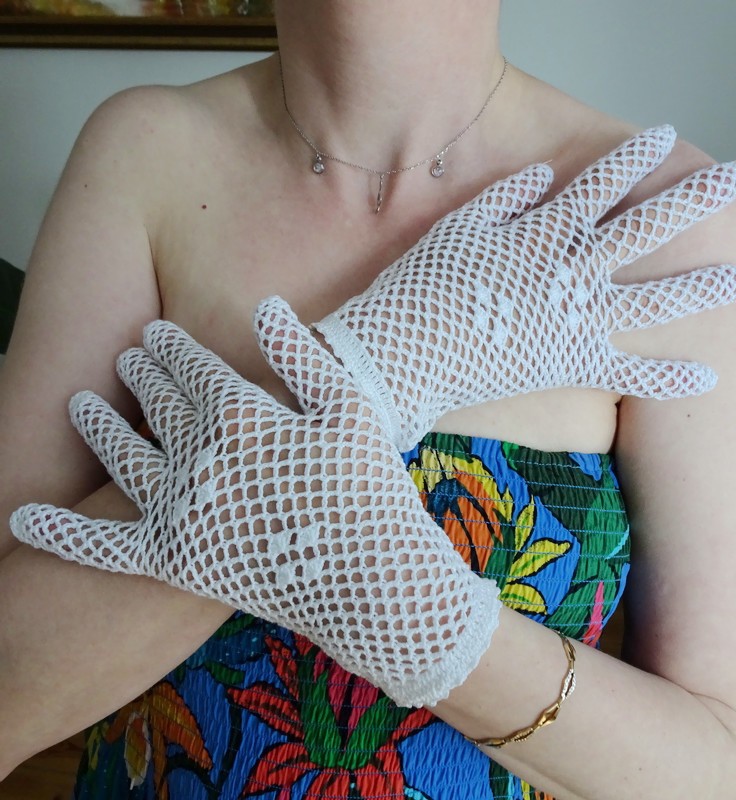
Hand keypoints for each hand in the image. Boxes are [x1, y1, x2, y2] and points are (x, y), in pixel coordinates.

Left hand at [9, 298, 500, 707]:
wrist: (369, 576)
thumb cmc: (368, 486)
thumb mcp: (347, 406)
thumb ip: (299, 354)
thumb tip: (263, 305)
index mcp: (238, 414)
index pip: (191, 367)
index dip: (170, 346)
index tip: (153, 333)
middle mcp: (197, 455)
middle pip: (156, 405)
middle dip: (138, 375)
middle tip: (125, 358)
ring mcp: (179, 510)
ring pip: (123, 457)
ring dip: (98, 427)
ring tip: (79, 405)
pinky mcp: (171, 561)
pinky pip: (102, 545)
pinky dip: (59, 533)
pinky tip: (21, 518)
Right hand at [314, 125, 735, 449]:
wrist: (403, 352)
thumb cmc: (420, 288)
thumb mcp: (455, 229)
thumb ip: (503, 199)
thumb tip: (544, 178)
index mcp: (541, 232)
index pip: (600, 183)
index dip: (635, 158)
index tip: (664, 137)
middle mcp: (570, 271)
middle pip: (648, 226)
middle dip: (698, 196)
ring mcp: (575, 321)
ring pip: (655, 301)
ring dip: (703, 287)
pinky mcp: (569, 366)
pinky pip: (629, 374)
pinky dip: (667, 377)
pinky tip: (705, 376)